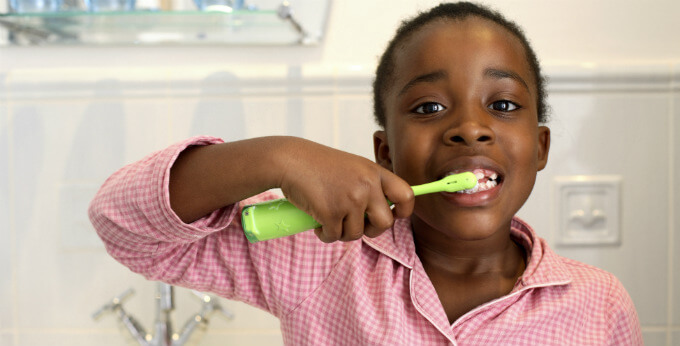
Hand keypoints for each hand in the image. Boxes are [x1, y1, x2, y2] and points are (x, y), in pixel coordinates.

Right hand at [275, 138, 414, 241]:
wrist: (289, 160)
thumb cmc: (317, 165)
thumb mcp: (352, 167)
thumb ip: (369, 185)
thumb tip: (384, 213)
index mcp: (374, 172)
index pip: (406, 195)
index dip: (404, 211)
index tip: (394, 216)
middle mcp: (367, 185)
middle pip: (385, 223)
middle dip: (371, 230)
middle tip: (355, 225)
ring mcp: (350, 200)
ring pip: (356, 234)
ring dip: (341, 232)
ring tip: (329, 218)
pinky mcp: (331, 213)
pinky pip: (334, 236)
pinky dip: (324, 234)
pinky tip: (317, 222)